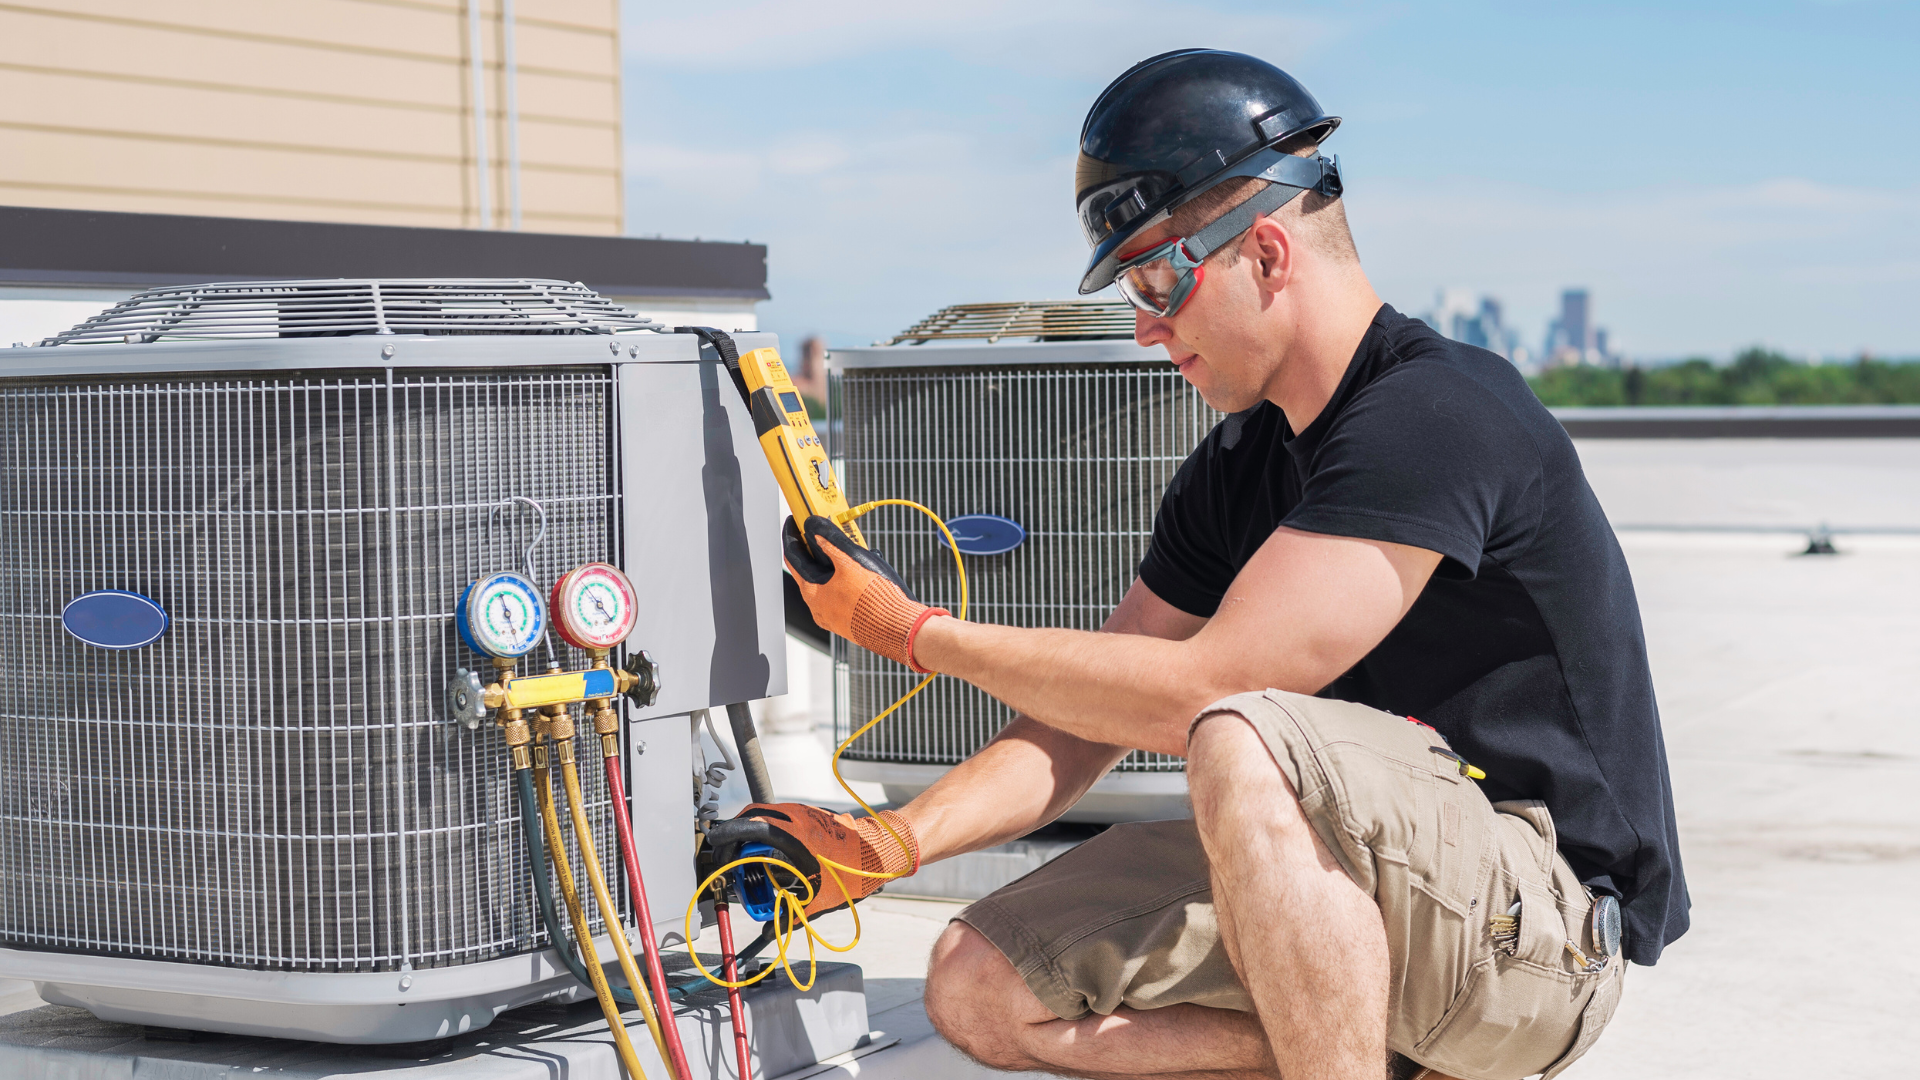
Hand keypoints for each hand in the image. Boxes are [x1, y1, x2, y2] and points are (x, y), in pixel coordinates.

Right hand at [711, 802, 919, 916]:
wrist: (882, 850)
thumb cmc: (854, 870)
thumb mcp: (820, 898)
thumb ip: (792, 915)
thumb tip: (772, 930)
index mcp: (789, 834)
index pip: (745, 828)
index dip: (726, 838)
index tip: (716, 848)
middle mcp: (793, 817)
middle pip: (750, 817)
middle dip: (735, 835)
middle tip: (730, 855)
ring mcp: (802, 812)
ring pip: (765, 814)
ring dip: (752, 831)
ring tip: (749, 855)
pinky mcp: (810, 813)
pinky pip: (780, 816)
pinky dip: (769, 829)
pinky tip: (773, 851)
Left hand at [783, 515, 949, 671]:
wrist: (898, 628)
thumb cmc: (875, 601)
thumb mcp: (851, 564)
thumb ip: (832, 544)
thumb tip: (816, 529)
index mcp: (813, 594)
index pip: (793, 559)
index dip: (793, 536)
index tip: (794, 522)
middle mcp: (820, 608)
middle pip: (810, 571)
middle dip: (816, 549)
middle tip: (822, 531)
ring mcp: (834, 615)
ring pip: (828, 583)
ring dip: (835, 563)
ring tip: (849, 550)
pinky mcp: (850, 619)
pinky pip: (842, 594)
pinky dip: (846, 579)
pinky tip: (862, 572)